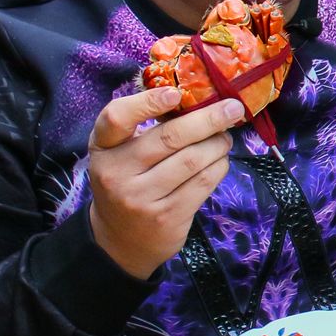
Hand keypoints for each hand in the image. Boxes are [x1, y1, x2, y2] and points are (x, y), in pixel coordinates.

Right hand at [87, 88, 243, 278]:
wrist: (121, 242)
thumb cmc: (127, 183)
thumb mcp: (120, 154)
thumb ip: (144, 128)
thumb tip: (194, 98)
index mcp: (103, 148)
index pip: (116, 118)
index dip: (146, 102)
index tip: (176, 93)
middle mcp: (117, 172)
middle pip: (170, 137)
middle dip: (208, 119)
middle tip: (232, 108)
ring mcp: (141, 198)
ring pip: (192, 160)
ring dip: (218, 144)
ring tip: (224, 138)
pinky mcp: (167, 217)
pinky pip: (203, 183)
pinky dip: (219, 166)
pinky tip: (220, 160)